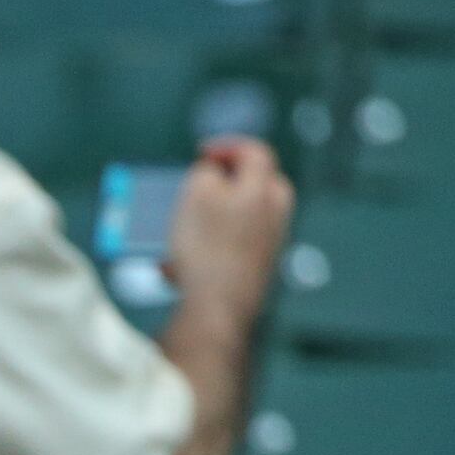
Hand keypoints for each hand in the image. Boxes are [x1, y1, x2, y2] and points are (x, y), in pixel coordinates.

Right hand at [164, 134, 294, 306]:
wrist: (218, 307)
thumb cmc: (207, 246)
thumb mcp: (197, 192)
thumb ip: (207, 172)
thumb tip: (214, 173)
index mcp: (265, 187)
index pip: (254, 151)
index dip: (227, 146)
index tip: (202, 152)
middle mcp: (276, 214)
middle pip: (257, 184)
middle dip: (228, 182)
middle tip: (202, 185)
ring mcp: (270, 244)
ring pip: (241, 219)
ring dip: (211, 221)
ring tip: (180, 231)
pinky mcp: (257, 271)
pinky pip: (230, 250)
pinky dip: (208, 250)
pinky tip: (178, 268)